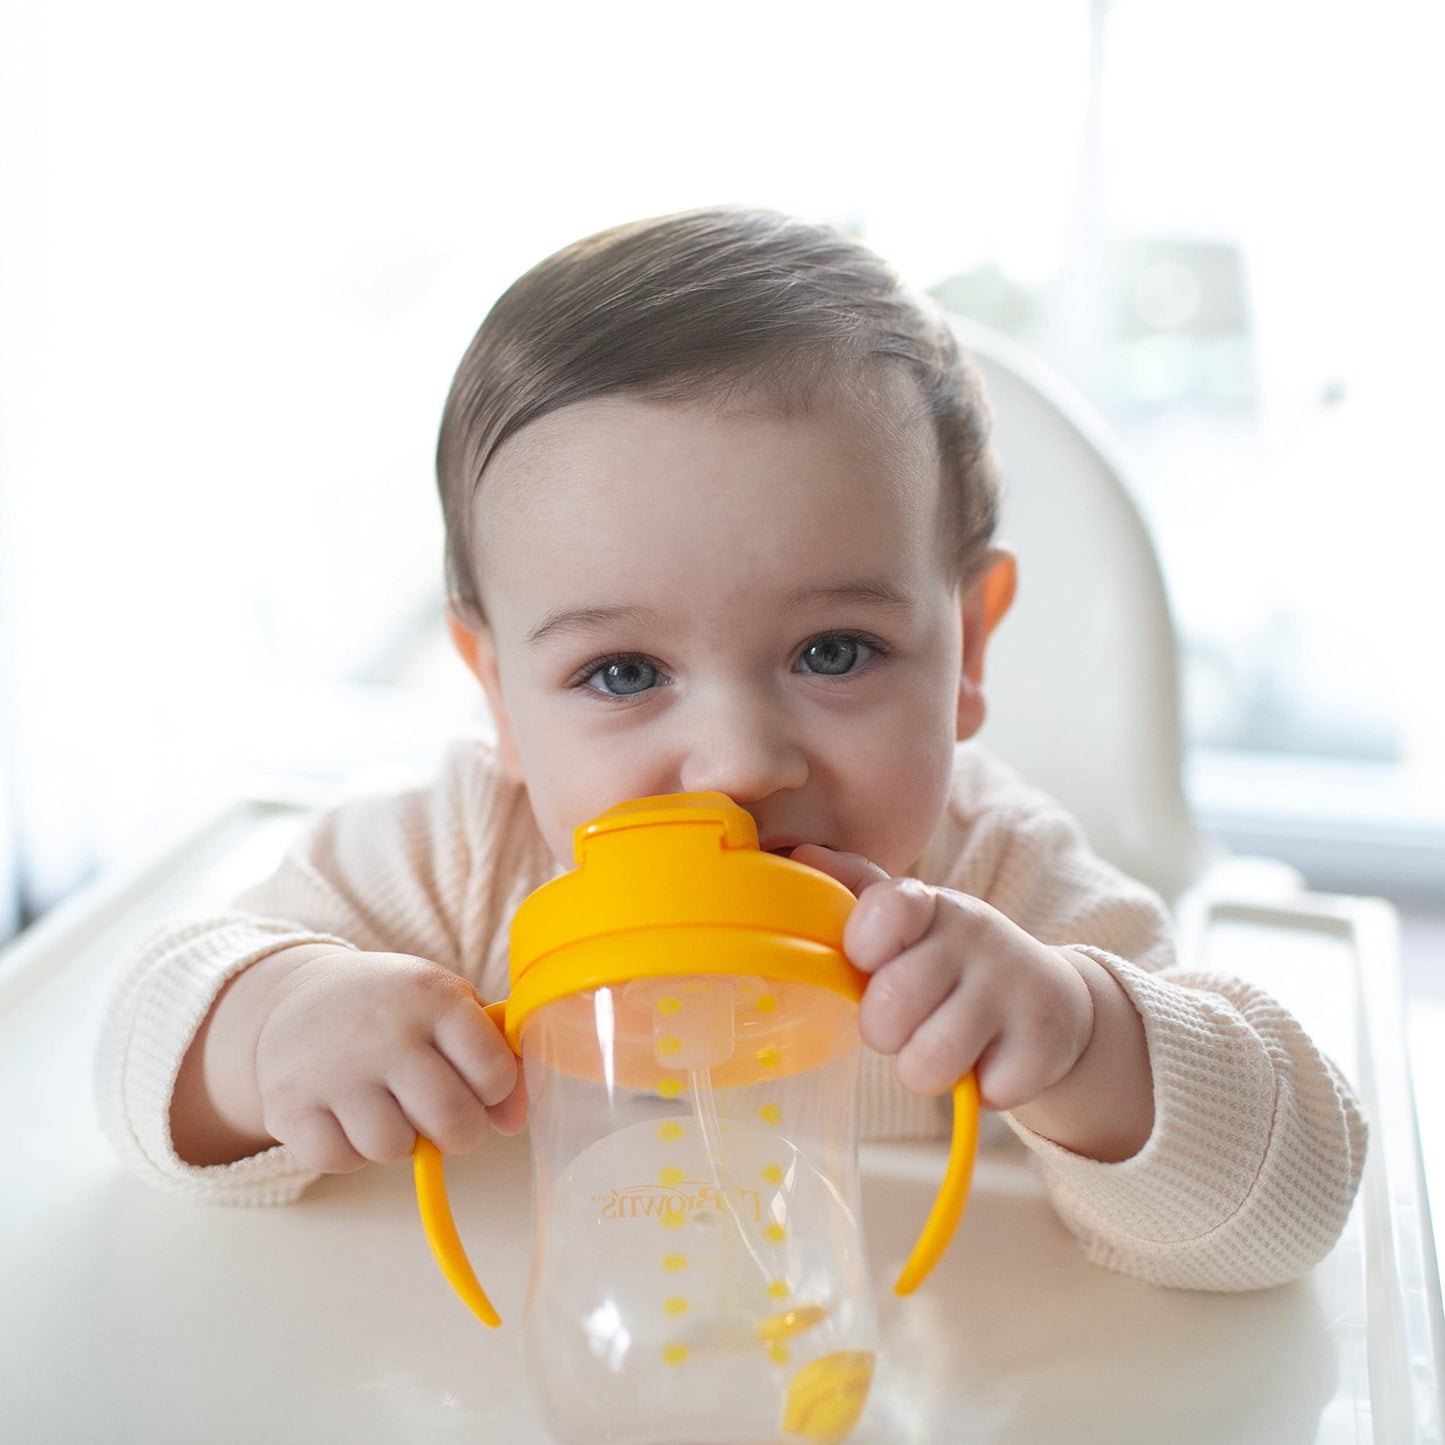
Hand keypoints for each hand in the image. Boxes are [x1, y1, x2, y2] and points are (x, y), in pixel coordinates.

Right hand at [250, 949, 523, 1172]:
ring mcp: (332, 1070)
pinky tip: (349, 1117)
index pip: (494, 1070)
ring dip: (402, 1141)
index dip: (497, 1090)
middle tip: (447, 1118)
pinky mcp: (289, 1106)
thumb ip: (495, 1058)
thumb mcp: (450, 1009)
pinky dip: (352, 1152)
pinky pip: (342, 1160)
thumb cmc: (397, 1009)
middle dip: (461, 1132)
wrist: (300, 996)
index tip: (481, 1084)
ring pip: (393, 1147)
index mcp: (433, 998)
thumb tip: (515, 1122)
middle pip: (451, 1119)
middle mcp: (383, 1031)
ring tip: (391, 1107)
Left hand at [795, 846, 1091, 1107]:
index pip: (882, 912)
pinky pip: (984, 1093)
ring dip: (926, 1068)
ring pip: (929, 1062)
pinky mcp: (1045, 1043)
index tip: (872, 962)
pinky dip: (981, 1090)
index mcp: (929, 903)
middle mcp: (975, 934)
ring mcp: (1014, 987)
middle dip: (885, 1031)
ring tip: (942, 1044)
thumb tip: (802, 852)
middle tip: (907, 1021)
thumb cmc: (950, 961)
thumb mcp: (909, 921)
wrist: (1048, 1000)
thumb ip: (854, 892)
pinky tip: (991, 1059)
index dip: (863, 950)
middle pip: (889, 1008)